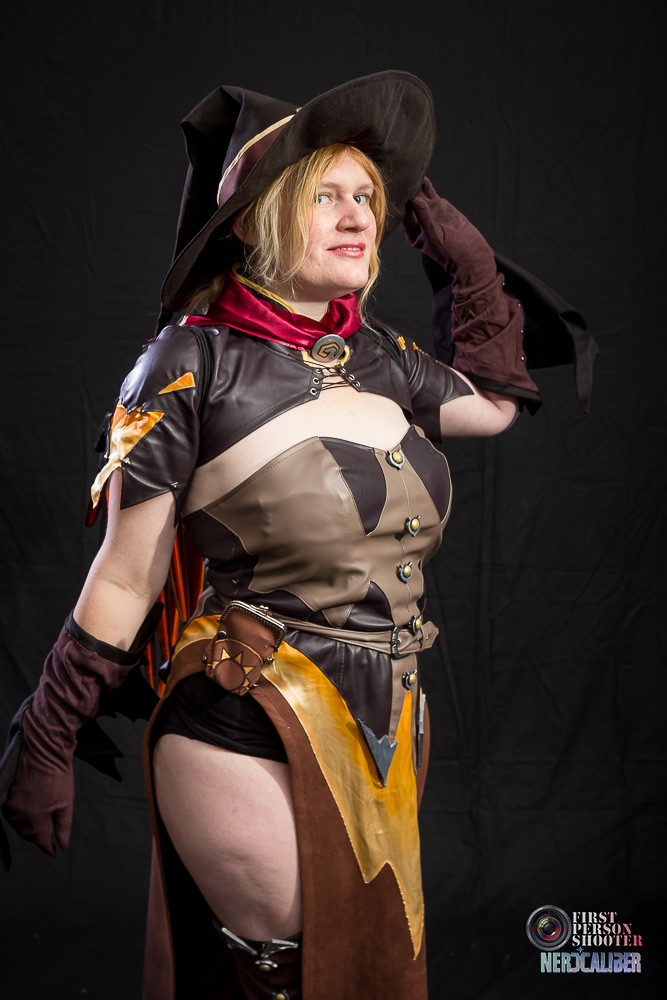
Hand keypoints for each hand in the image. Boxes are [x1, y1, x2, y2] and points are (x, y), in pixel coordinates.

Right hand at [2, 720, 73, 854]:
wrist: (42, 750)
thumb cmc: (57, 775)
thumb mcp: (65, 802)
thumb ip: (63, 826)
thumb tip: (62, 845)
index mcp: (34, 821)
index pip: (40, 842)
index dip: (48, 848)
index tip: (54, 851)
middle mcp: (18, 817)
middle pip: (28, 834)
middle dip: (38, 837)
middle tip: (48, 837)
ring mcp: (9, 807)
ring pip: (18, 825)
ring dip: (28, 827)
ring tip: (40, 824)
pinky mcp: (4, 796)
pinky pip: (11, 814)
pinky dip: (21, 816)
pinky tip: (29, 812)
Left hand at [402, 178, 493, 276]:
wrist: (471, 253)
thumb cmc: (450, 251)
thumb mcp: (435, 235)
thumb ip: (424, 217)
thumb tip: (413, 200)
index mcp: (412, 233)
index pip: (403, 216)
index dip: (401, 204)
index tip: (398, 192)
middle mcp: (418, 221)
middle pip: (409, 204)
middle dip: (406, 193)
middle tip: (401, 178)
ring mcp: (428, 213)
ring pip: (419, 196)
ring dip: (415, 186)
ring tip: (410, 173)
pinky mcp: (439, 206)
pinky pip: (430, 194)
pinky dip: (426, 186)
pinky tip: (421, 176)